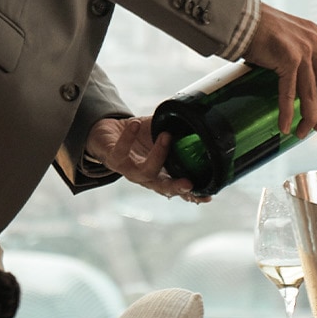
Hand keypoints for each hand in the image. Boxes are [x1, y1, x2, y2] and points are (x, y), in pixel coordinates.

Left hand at [85, 116, 211, 203]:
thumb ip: (177, 132)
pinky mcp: (113, 159)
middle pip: (163, 188)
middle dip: (176, 188)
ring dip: (157, 155)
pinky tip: (136, 124)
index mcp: (161, 172)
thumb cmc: (139, 137)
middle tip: (189, 183)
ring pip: (144, 172)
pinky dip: (128, 137)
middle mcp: (146, 176)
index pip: (179, 187)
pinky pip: (120, 151)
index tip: (207, 196)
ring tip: (167, 135)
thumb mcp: (160, 133)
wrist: (109, 133)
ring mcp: (129, 170)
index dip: (192, 195)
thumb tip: (199, 121)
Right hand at [242, 4, 316, 137]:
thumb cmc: (258, 25)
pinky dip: (288, 113)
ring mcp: (303, 51)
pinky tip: (285, 126)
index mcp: (315, 33)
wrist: (243, 17)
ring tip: (302, 133)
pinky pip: (290, 94)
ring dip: (308, 117)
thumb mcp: (288, 30)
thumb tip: (294, 68)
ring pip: (311, 94)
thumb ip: (297, 45)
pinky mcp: (288, 60)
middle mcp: (313, 42)